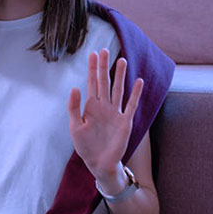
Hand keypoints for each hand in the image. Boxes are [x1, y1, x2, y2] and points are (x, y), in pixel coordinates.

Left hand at [67, 49, 143, 187]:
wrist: (99, 163)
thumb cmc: (85, 146)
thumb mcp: (75, 127)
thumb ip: (74, 108)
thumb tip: (75, 87)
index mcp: (90, 107)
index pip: (92, 83)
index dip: (92, 68)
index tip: (92, 54)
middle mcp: (104, 106)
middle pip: (105, 82)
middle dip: (104, 66)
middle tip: (104, 50)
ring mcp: (115, 113)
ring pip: (118, 90)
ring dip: (120, 75)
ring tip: (121, 60)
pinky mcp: (125, 122)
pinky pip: (131, 105)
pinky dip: (135, 94)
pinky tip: (138, 81)